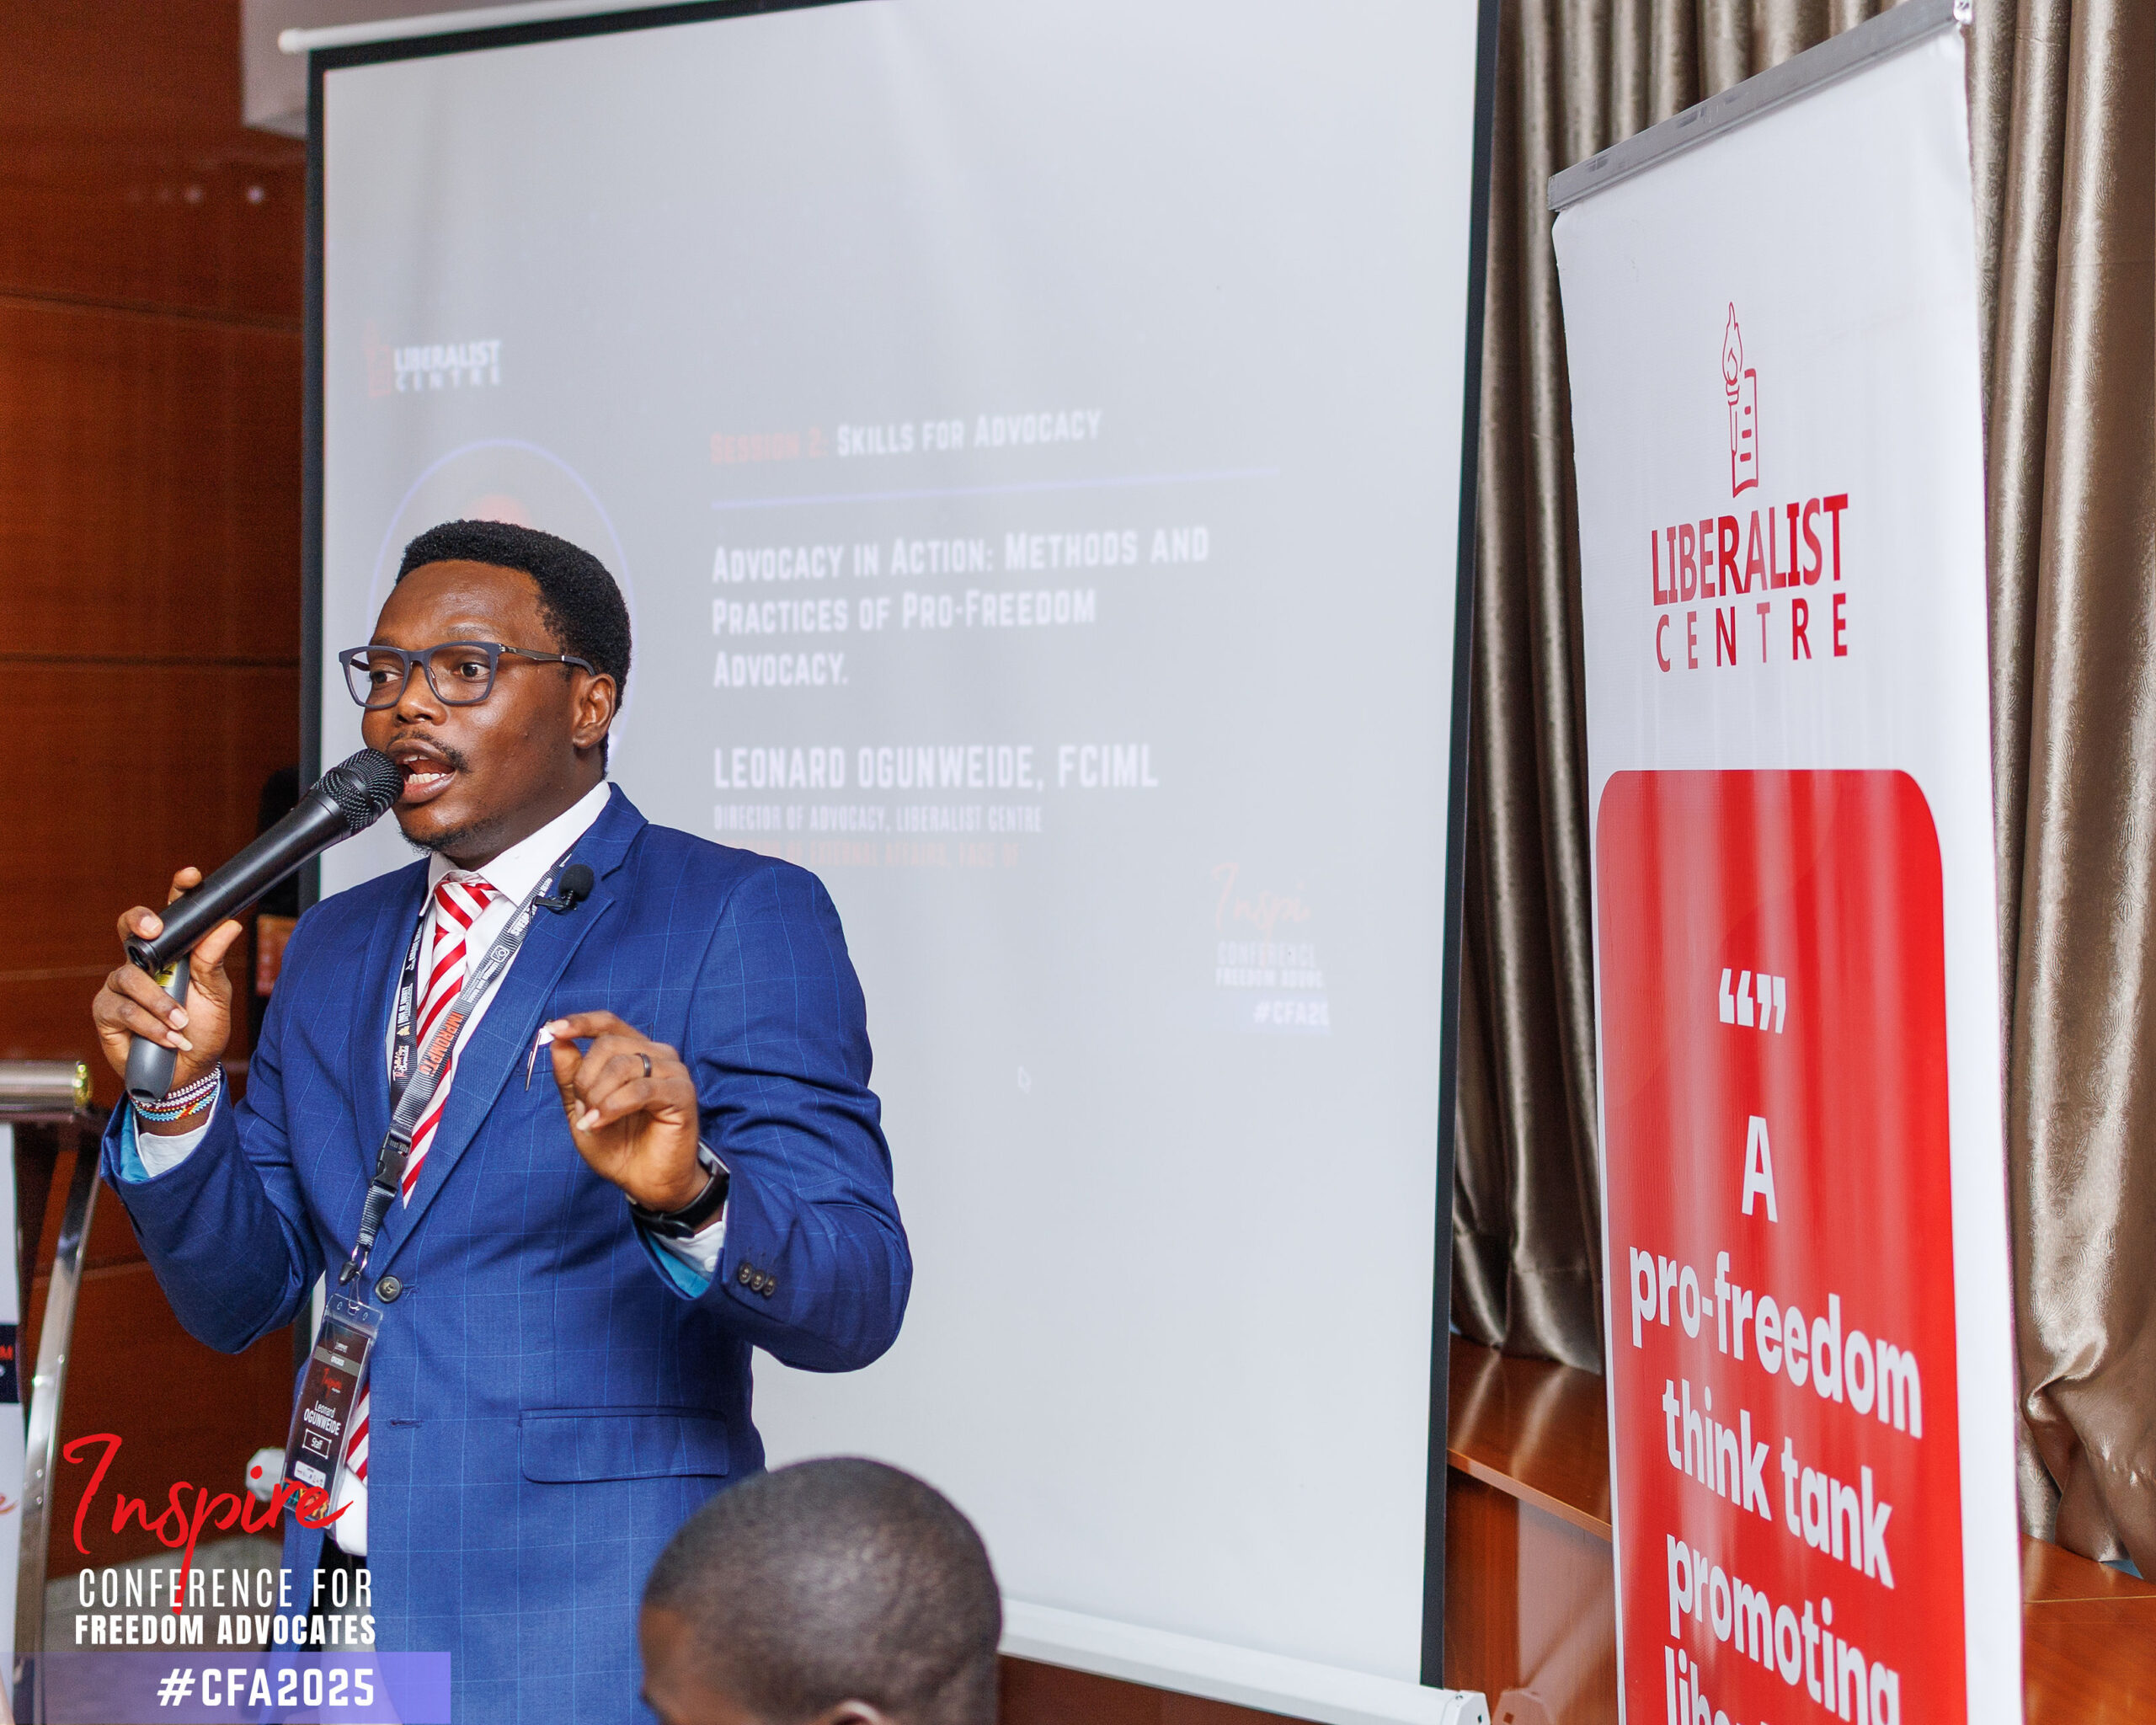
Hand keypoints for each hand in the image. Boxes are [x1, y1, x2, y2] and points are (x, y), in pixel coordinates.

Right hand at [90, 868, 243, 1126]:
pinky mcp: (106, 1011)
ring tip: (181, 1023)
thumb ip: (213, 961)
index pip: (172, 917)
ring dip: (160, 1003)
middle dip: (139, 923)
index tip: (190, 878)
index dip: (177, 893)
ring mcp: (121, 985)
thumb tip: (228, 924)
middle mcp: (144, 963)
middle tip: (153, 930)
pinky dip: (150, 1025)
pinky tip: (169, 1038)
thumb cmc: (203, 1029)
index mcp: (173, 953)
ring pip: (131, 977)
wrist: (189, 1072)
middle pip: (129, 929)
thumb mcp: (216, 995)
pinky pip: (123, 1009)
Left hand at [546, 1011, 707, 1210]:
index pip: (608, 1023)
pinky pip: (641, 1089)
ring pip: (623, 1065)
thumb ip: (570, 1076)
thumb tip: (557, 1040)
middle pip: (608, 1044)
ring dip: (599, 1095)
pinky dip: (614, 1106)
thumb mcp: (582, 1109)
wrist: (644, 1182)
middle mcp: (656, 1055)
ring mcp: (672, 1073)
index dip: (581, 1023)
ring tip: (594, 1121)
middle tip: (584, 1108)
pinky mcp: (682, 1094)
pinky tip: (601, 1122)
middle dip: (585, 1078)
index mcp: (633, 1052)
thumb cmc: (618, 1145)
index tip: (555, 1030)